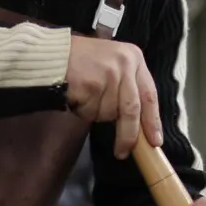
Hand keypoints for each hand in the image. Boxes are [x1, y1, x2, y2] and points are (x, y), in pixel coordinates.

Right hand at [66, 36, 161, 157]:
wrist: (50, 54)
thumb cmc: (80, 61)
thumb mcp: (112, 63)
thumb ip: (127, 85)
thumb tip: (139, 123)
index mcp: (134, 57)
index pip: (150, 95)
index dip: (152, 121)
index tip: (155, 141)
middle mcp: (125, 64)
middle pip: (132, 110)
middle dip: (128, 134)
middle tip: (123, 151)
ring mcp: (109, 74)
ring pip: (109, 113)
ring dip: (96, 113)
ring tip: (85, 97)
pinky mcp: (92, 85)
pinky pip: (92, 112)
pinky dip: (83, 111)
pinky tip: (77, 96)